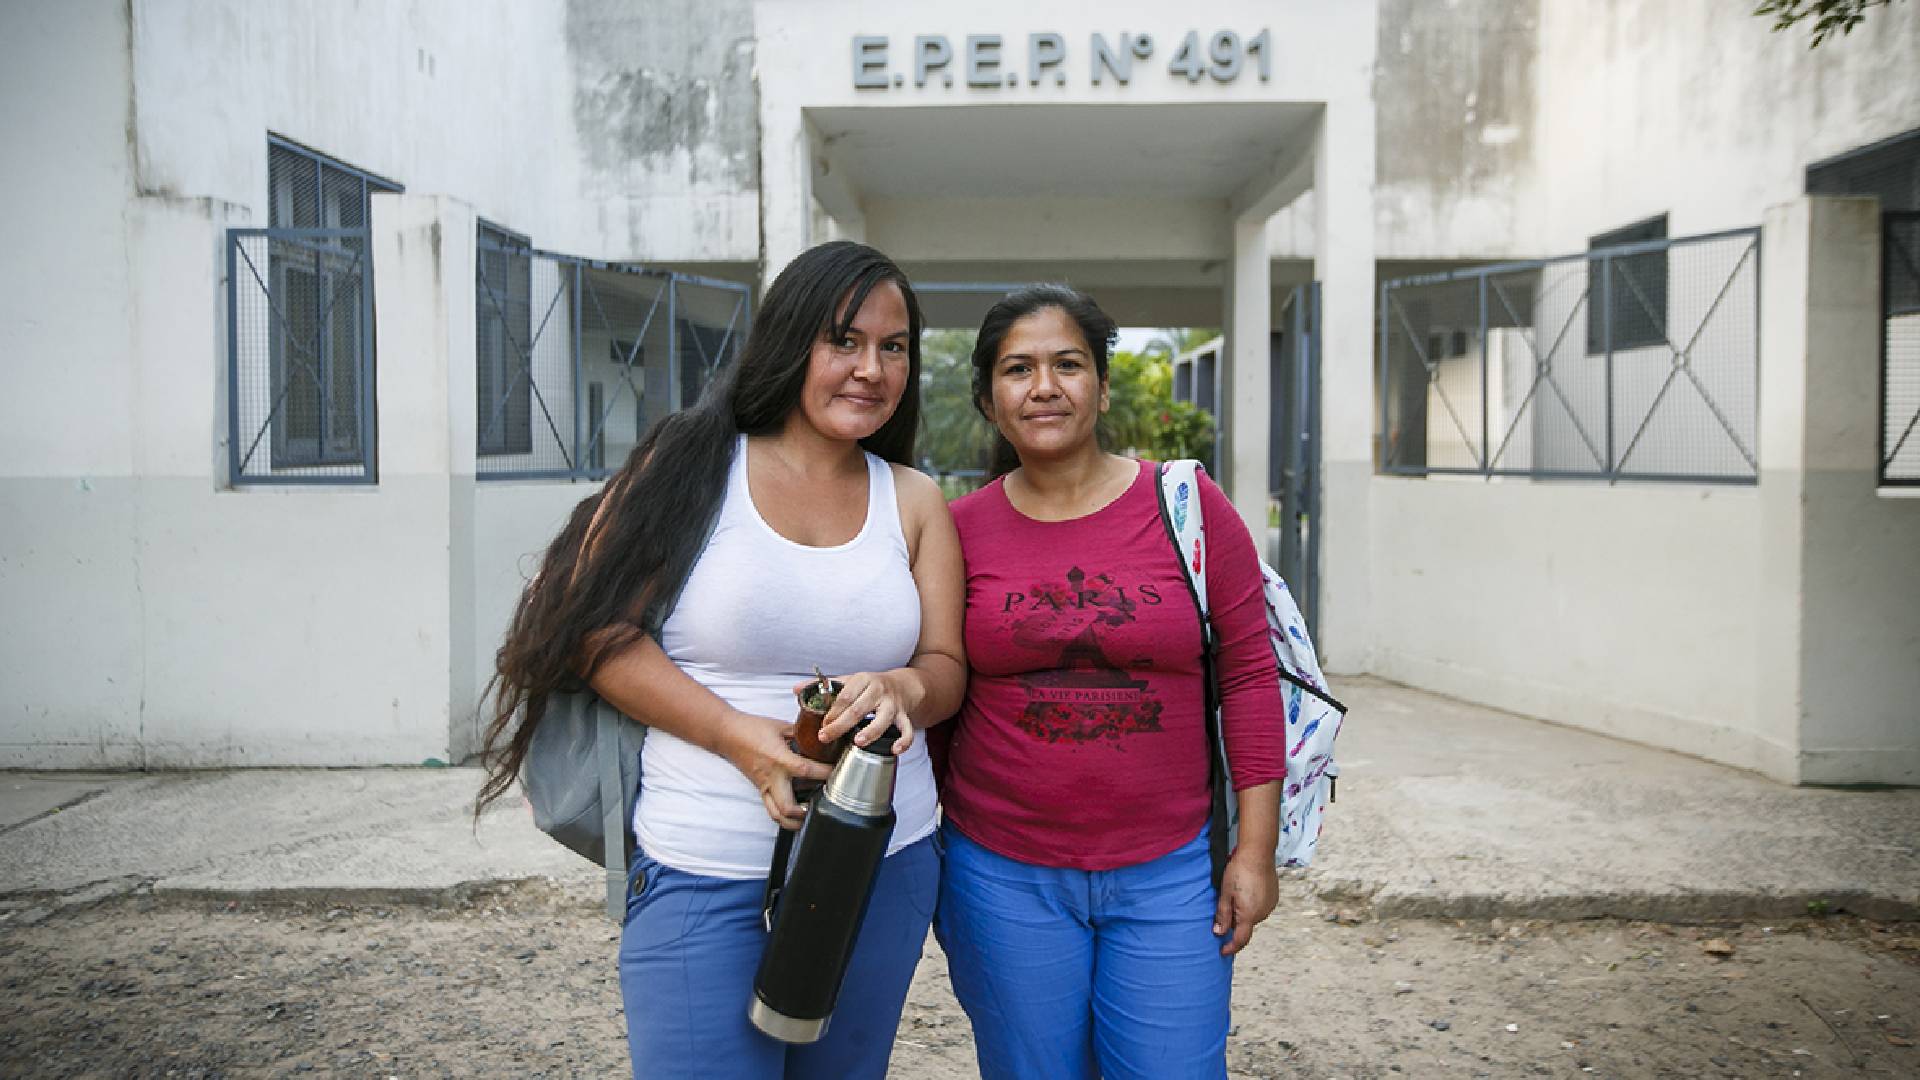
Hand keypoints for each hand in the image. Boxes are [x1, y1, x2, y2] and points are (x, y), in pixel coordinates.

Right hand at [713, 710, 833, 828]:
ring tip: (808, 817)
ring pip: (777, 816)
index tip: (838, 770)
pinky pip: (771, 809)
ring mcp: (764, 786)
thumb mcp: (782, 726)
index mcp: (779, 759)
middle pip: (789, 808)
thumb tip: (820, 737)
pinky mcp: (760, 789)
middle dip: (806, 813)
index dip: (825, 773)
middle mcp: (772, 778)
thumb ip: (801, 734)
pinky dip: (783, 815)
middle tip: (822, 806)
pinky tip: (795, 812)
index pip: (806, 771)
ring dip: (794, 821)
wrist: (728, 734)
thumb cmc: (753, 728)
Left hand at [794, 670, 916, 754]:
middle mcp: (878, 690)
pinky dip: (904, 741)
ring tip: (858, 742)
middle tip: (826, 737)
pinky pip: (907, 729)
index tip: (821, 725)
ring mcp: (892, 704)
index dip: (832, 712)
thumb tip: (797, 690)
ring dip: (871, 731)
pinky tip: (894, 750)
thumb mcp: (847, 681)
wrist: (901, 685)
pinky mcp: (904, 716)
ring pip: (884, 718)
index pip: (844, 696)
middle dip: (841, 725)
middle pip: (859, 708)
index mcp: (862, 680)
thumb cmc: (869, 686)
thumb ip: (823, 687)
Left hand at [1214, 849, 1278, 955]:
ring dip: (1244, 913)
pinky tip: (1247, 891)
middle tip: (1225, 908)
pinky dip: (1252, 905)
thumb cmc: (1239, 871)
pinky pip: (1260, 907)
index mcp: (1248, 915)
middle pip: (1245, 926)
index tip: (1223, 951)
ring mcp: (1269, 906)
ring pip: (1253, 916)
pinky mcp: (1274, 898)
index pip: (1240, 940)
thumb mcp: (1225, 893)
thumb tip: (1219, 933)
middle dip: (1235, 923)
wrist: (1258, 854)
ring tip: (1236, 895)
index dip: (1231, 948)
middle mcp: (1262, 914)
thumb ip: (1223, 915)